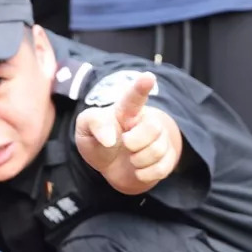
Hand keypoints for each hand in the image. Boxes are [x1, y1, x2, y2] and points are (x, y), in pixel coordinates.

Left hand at [74, 72, 180, 193]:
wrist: (111, 167)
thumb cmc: (99, 142)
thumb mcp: (85, 130)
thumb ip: (94, 123)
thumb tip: (109, 139)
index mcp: (126, 110)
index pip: (134, 97)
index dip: (141, 87)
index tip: (148, 77)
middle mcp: (146, 121)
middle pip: (152, 128)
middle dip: (134, 142)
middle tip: (124, 144)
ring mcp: (159, 139)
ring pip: (157, 150)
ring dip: (137, 161)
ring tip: (130, 157)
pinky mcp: (166, 158)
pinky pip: (161, 168)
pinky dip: (144, 174)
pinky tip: (138, 169)